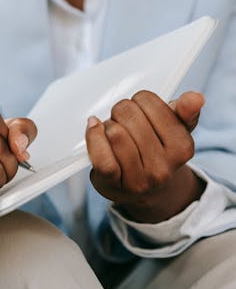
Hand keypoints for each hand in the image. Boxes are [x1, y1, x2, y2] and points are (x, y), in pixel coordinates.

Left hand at [86, 90, 205, 222]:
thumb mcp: (177, 130)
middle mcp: (162, 167)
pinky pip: (101, 156)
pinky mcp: (112, 184)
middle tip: (124, 121)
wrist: (144, 190)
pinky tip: (96, 130)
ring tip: (113, 131)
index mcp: (182, 148)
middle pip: (128, 114)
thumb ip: (186, 111)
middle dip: (121, 112)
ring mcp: (137, 179)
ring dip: (108, 125)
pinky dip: (94, 137)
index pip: (149, 102)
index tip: (141, 110)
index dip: (139, 100)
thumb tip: (195, 98)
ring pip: (114, 133)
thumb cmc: (157, 153)